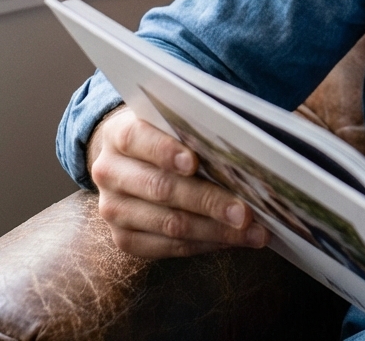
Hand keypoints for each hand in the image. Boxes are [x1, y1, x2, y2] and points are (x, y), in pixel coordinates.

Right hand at [88, 105, 268, 257]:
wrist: (131, 158)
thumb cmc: (166, 133)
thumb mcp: (170, 120)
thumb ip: (193, 127)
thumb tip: (240, 144)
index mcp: (119, 134)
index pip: (137, 139)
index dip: (165, 151)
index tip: (194, 163)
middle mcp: (109, 172)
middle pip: (161, 188)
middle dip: (209, 201)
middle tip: (245, 212)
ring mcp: (114, 209)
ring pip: (168, 223)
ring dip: (216, 231)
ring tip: (252, 232)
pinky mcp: (124, 238)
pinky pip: (168, 247)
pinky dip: (205, 244)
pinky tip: (233, 240)